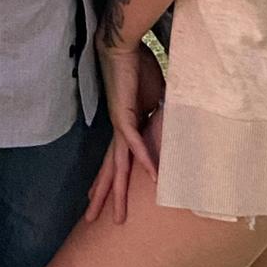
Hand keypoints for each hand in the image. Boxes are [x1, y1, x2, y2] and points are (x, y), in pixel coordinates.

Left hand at [87, 40, 162, 224]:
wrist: (123, 45)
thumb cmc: (137, 67)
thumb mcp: (155, 97)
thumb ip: (161, 115)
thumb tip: (174, 122)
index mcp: (124, 126)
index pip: (115, 159)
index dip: (108, 179)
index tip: (98, 197)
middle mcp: (118, 130)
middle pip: (110, 170)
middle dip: (103, 197)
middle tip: (92, 221)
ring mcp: (119, 125)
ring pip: (118, 166)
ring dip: (118, 192)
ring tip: (118, 217)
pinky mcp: (124, 115)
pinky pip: (136, 142)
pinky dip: (144, 159)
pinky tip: (152, 176)